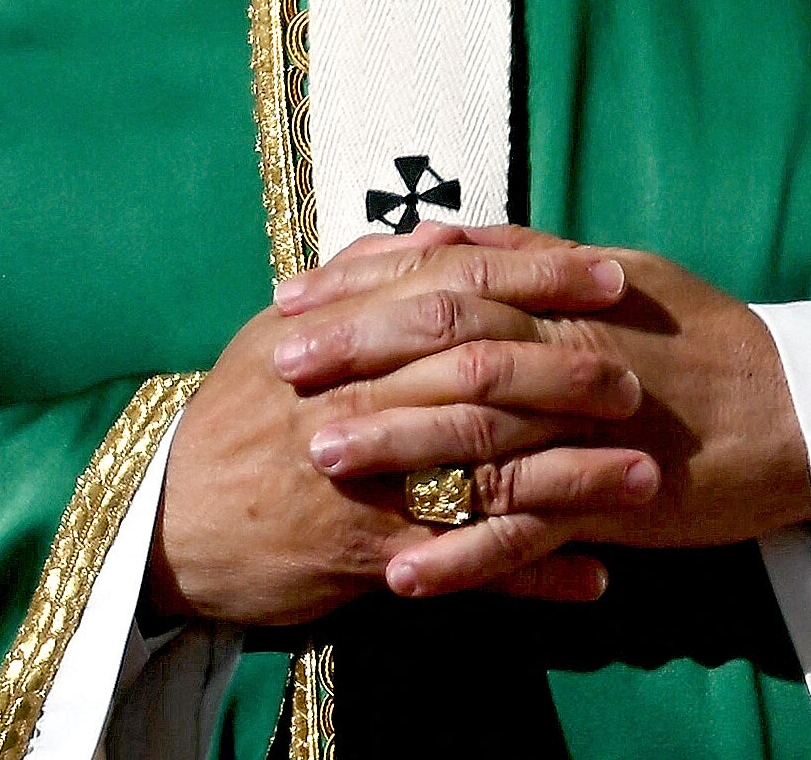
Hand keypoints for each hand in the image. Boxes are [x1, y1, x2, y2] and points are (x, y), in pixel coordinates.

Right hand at [150, 235, 656, 626]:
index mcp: (341, 330)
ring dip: (572, 476)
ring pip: (484, 469)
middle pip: (480, 371)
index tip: (609, 274)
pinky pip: (463, 566)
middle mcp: (355, 396)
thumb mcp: (283, 331)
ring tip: (646, 477)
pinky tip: (594, 577)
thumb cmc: (237, 417)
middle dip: (567, 373)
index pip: (455, 286)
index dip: (538, 276)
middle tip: (636, 379)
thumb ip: (362, 278)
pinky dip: (531, 572)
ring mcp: (362, 477)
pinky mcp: (363, 553)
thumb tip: (439, 233)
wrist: (163, 520)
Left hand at [273, 225, 810, 597]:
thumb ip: (529, 257)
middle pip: (448, 344)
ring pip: (478, 432)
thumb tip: (442, 234)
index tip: (294, 296)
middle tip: (281, 366)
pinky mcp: (613, 501)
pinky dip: (464, 554)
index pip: (449, 278)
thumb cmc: (707, 340)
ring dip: (393, 446)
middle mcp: (571, 350)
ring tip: (318, 459)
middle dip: (358, 353)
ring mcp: (589, 428)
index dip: (364, 285)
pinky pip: (528, 531)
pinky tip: (404, 574)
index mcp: (567, 294)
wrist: (800, 413)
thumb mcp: (622, 276)